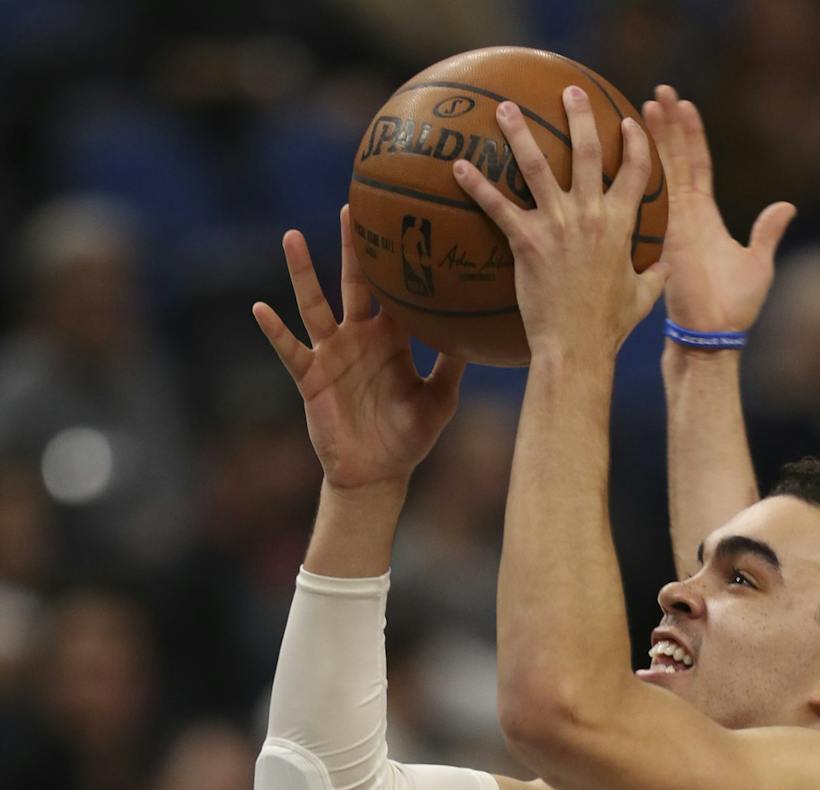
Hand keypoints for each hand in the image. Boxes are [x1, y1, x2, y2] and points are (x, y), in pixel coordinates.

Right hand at [253, 207, 463, 491]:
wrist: (378, 473)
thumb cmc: (409, 437)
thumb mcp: (440, 399)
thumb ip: (453, 365)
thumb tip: (476, 333)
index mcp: (392, 338)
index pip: (396, 291)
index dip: (400, 261)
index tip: (410, 224)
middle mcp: (360, 336)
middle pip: (356, 283)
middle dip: (353, 247)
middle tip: (353, 205)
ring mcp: (332, 353)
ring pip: (315, 304)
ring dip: (302, 272)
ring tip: (292, 236)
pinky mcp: (310, 376)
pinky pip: (290, 349)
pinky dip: (276, 330)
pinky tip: (261, 308)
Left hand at [452, 90, 666, 362]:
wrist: (577, 348)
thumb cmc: (609, 328)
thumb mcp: (641, 299)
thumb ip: (655, 276)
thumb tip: (665, 266)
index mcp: (621, 225)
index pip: (635, 171)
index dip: (635, 143)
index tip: (627, 123)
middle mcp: (591, 215)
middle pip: (587, 151)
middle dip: (580, 114)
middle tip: (570, 90)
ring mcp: (557, 225)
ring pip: (535, 166)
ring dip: (518, 131)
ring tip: (504, 107)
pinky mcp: (526, 241)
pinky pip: (497, 205)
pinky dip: (476, 185)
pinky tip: (458, 166)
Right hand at [643, 85, 794, 335]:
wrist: (714, 335)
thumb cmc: (734, 307)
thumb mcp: (759, 262)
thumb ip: (768, 232)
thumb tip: (786, 206)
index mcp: (705, 218)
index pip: (698, 166)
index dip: (692, 136)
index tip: (686, 106)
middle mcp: (686, 215)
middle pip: (676, 158)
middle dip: (668, 125)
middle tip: (660, 91)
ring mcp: (674, 222)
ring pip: (664, 167)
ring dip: (658, 134)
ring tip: (651, 100)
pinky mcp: (668, 233)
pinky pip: (659, 191)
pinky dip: (652, 163)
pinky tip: (642, 137)